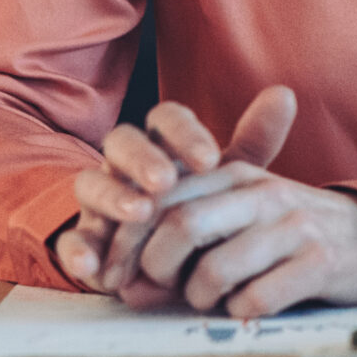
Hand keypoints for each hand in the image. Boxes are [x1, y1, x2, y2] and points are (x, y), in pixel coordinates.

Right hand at [54, 87, 295, 294]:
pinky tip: (93, 263)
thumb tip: (285, 93)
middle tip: (166, 181)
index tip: (211, 158)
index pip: (164, 118)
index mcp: (160, 142)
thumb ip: (253, 141)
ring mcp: (99, 201)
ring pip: (90, 184)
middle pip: (121, 141)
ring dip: (113, 196)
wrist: (156, 253)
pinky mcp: (84, 240)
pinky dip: (78, 249)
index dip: (184, 133)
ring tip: (140, 213)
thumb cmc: (194, 206)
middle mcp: (124, 165)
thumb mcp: (225, 178)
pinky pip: (71, 240)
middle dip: (142, 158)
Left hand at [126, 163, 356, 316]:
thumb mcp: (239, 216)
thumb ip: (184, 240)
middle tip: (154, 291)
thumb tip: (128, 285)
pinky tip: (250, 307)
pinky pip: (256, 299)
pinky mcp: (319, 263)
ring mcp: (294, 227)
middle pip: (182, 226)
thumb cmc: (288, 234)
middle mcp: (263, 194)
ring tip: (211, 301)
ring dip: (200, 298)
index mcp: (237, 175)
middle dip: (155, 268)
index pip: (164, 197)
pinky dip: (240, 313)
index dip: (129, 239)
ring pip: (215, 269)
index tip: (114, 272)